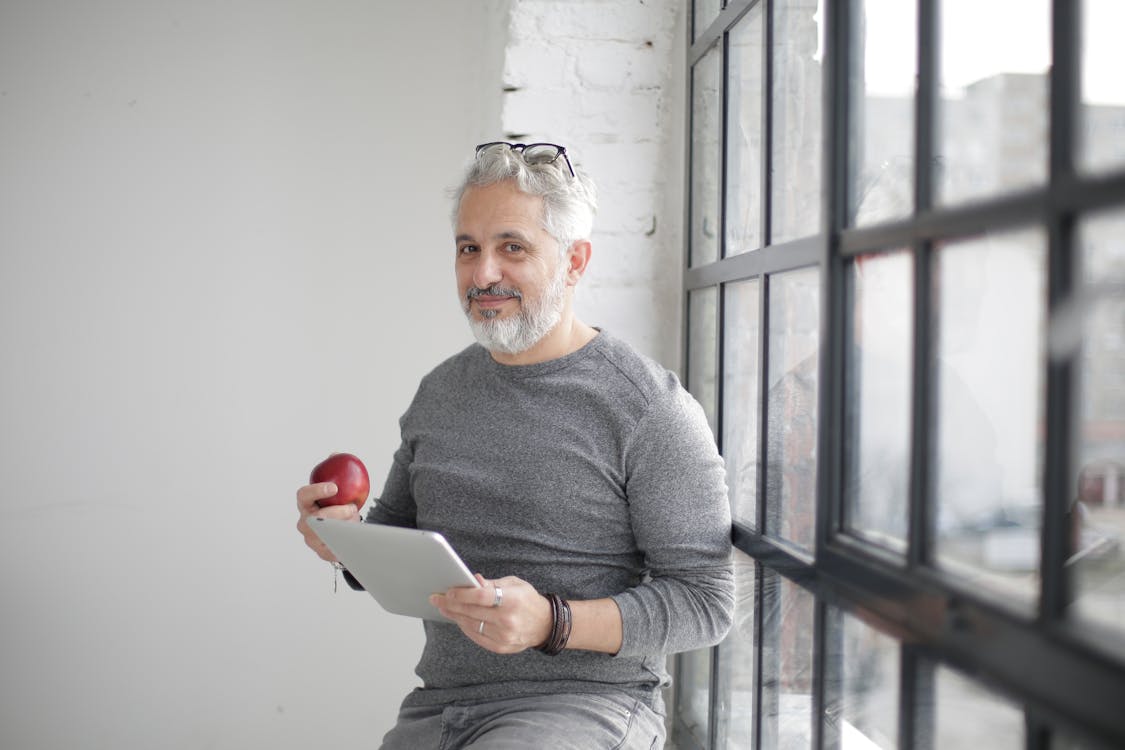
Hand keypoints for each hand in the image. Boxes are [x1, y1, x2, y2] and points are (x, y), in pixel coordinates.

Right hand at [295, 481, 360, 562]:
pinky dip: (346, 541)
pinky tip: (354, 536)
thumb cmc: (339, 508)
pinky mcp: (321, 552)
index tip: (334, 488)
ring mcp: (311, 538)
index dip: (316, 490)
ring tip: (355, 523)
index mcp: (305, 504)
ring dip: (343, 527)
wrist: (342, 530)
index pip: (304, 495)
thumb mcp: (339, 496)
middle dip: (336, 512)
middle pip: (316, 517)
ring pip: (326, 534)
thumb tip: (356, 478)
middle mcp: (304, 522)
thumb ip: (342, 488)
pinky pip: (334, 548)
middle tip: (351, 509)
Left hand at [430, 574, 552, 653]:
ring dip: (455, 616)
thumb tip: (471, 580)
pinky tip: (458, 619)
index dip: (462, 594)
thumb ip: (491, 584)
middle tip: (437, 599)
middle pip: (471, 612)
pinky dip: (465, 627)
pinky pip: (476, 636)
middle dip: (451, 605)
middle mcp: (507, 620)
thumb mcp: (514, 584)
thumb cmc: (528, 600)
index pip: (481, 597)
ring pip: (471, 625)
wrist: (545, 625)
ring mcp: (504, 636)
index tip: (448, 592)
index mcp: (512, 600)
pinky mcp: (500, 647)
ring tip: (444, 608)